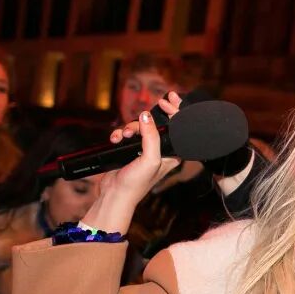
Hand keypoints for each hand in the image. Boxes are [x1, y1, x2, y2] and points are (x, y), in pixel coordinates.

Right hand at [86, 108, 181, 233]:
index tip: (168, 99)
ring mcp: (146, 149)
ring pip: (140, 126)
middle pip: (157, 123)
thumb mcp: (150, 160)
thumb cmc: (137, 183)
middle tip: (138, 121)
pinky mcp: (132, 149)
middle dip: (144, 120)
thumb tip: (146, 116)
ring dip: (129, 128)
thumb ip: (151, 137)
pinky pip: (128, 133)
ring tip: (123, 136)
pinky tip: (116, 139)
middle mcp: (161, 150)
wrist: (116, 194)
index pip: (179, 128)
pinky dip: (120, 133)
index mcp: (173, 154)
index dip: (175, 110)